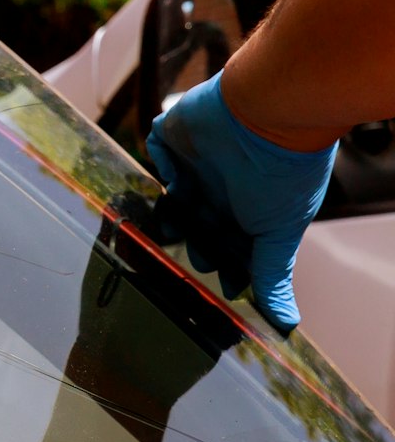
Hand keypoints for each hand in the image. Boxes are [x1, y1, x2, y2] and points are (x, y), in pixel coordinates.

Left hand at [146, 72, 335, 333]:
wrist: (268, 115)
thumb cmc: (283, 176)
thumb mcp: (277, 234)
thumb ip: (271, 276)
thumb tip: (286, 326)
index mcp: (245, 210)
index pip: (226, 245)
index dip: (220, 266)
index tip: (217, 291)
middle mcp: (220, 188)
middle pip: (193, 226)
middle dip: (189, 246)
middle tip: (177, 267)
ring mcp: (195, 162)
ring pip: (168, 197)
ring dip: (162, 217)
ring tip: (156, 238)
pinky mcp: (174, 137)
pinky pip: (156, 152)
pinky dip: (156, 166)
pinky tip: (160, 185)